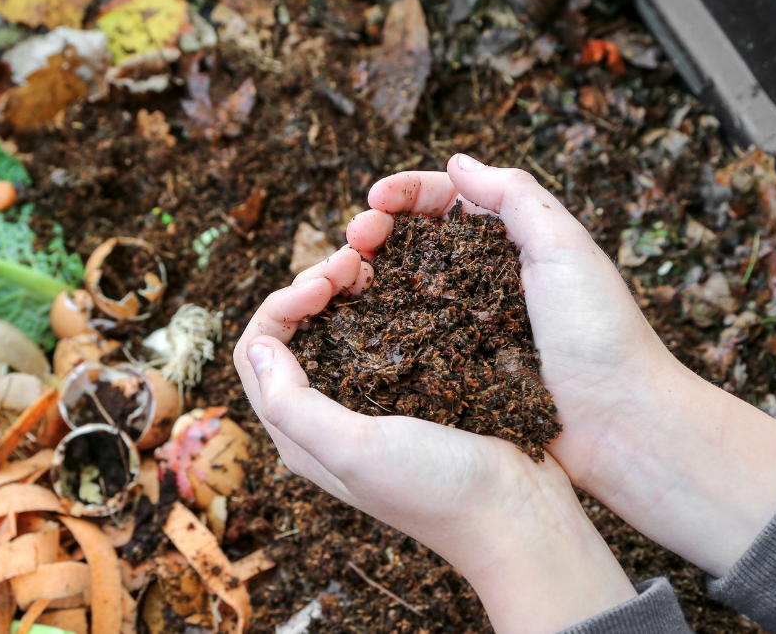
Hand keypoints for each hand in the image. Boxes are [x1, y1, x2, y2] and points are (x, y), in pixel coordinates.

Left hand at [233, 248, 636, 633]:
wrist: (519, 515)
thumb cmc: (436, 490)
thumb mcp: (354, 450)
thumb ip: (293, 404)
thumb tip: (257, 346)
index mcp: (301, 434)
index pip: (258, 352)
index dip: (281, 305)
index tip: (324, 284)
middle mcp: (329, 415)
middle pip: (294, 332)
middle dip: (312, 286)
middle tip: (353, 261)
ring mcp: (374, 400)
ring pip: (338, 326)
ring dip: (346, 288)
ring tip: (374, 262)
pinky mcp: (416, 388)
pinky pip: (385, 332)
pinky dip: (384, 300)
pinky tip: (406, 283)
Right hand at [349, 154, 775, 575]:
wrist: (619, 425)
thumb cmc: (600, 334)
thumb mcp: (565, 248)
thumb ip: (516, 197)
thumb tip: (457, 162)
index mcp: (513, 243)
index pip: (447, 201)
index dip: (406, 194)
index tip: (374, 200)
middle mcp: (484, 280)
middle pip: (415, 241)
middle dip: (377, 230)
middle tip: (353, 239)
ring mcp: (466, 327)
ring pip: (402, 288)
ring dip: (368, 274)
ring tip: (344, 276)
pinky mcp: (456, 372)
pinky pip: (407, 340)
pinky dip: (377, 325)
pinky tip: (354, 321)